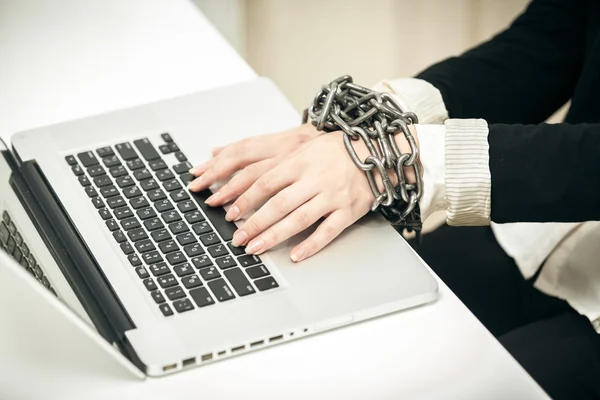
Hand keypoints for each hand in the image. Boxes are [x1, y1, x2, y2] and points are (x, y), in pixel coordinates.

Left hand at [198, 131, 375, 261]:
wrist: (376, 152)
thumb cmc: (334, 151)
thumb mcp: (302, 148)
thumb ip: (274, 162)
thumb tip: (232, 161)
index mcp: (300, 161)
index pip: (266, 181)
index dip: (245, 199)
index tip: (229, 213)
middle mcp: (314, 179)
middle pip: (278, 204)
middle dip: (254, 223)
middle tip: (237, 239)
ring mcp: (332, 196)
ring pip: (299, 219)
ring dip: (274, 235)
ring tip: (255, 248)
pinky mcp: (348, 211)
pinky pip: (328, 231)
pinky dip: (311, 245)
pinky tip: (295, 255)